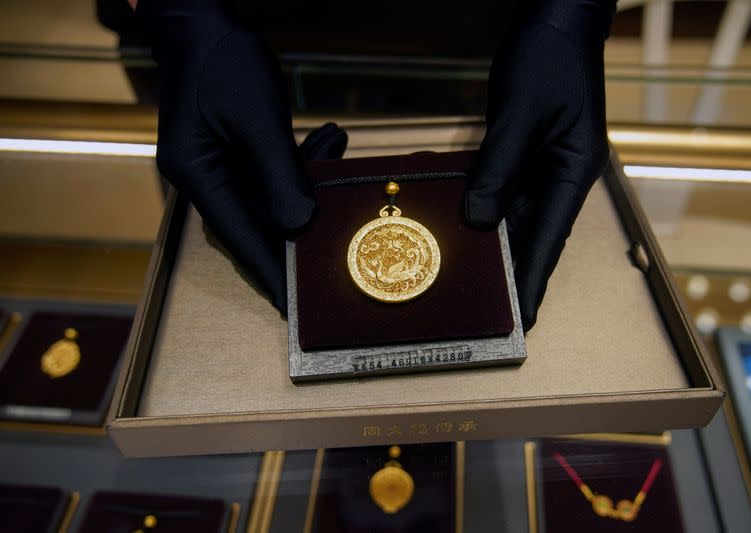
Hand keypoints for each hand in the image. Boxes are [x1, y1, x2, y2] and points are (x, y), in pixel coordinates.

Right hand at [137, 1, 344, 314]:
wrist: (201, 20)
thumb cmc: (223, 62)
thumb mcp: (258, 120)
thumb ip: (280, 175)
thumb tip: (299, 226)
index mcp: (198, 174)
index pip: (239, 238)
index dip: (269, 272)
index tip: (290, 307)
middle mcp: (204, 176)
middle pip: (255, 221)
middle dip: (297, 230)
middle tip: (332, 256)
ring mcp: (218, 163)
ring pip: (269, 195)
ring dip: (307, 182)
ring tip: (336, 152)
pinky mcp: (233, 150)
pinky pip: (272, 171)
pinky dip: (300, 162)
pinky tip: (329, 140)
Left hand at [465, 1, 614, 330]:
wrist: (555, 19)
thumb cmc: (549, 58)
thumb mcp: (522, 114)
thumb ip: (499, 168)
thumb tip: (477, 220)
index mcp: (572, 172)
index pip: (550, 240)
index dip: (532, 282)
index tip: (520, 322)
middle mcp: (558, 178)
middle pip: (531, 236)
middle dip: (510, 275)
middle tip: (487, 316)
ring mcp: (539, 167)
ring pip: (512, 219)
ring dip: (492, 249)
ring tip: (468, 287)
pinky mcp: (520, 156)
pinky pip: (498, 192)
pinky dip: (480, 213)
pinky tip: (457, 233)